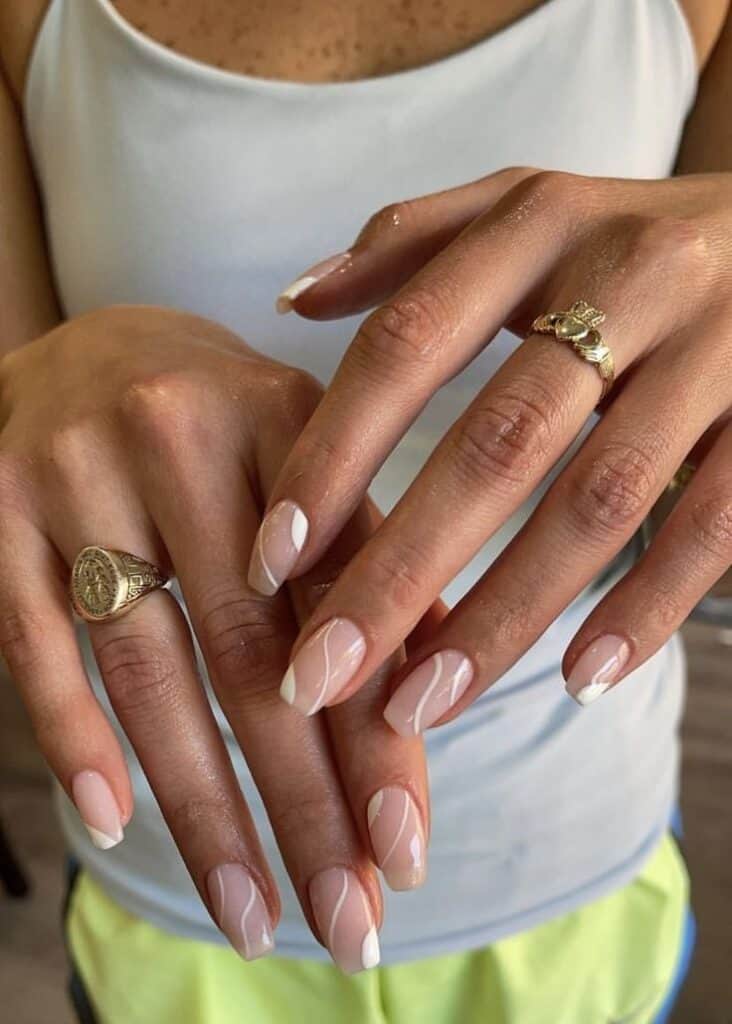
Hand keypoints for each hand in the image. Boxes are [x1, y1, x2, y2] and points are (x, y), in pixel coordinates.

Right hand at [0, 305, 429, 970]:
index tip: (406, 850)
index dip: (379, 731)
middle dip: (306, 802)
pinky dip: (74, 738)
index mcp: (285, 421)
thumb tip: (426, 704)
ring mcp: (79, 473)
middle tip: (347, 923)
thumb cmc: (222, 422)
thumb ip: (363, 562)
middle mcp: (183, 436)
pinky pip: (33, 643)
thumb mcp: (305, 459)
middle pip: (254, 652)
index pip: (346, 602)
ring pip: (150, 668)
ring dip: (204, 806)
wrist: (91, 345)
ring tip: (253, 913)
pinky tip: (115, 824)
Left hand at [256, 168, 731, 723]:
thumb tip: (293, 304)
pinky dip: (645, 609)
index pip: (407, 345)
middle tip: (321, 673)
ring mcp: (720, 347)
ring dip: (505, 616)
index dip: (333, 455)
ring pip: (598, 502)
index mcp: (541, 225)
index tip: (269, 559)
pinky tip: (578, 681)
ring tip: (423, 704)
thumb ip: (410, 243)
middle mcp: (630, 278)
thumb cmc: (633, 233)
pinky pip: (712, 524)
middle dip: (401, 570)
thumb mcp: (527, 208)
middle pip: (496, 444)